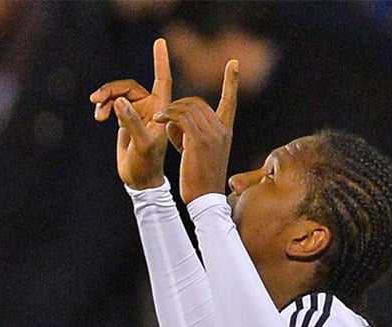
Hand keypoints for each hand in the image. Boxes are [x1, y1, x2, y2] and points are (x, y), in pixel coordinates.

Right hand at [90, 38, 173, 190]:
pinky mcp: (125, 118)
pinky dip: (104, 107)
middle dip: (112, 90)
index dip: (160, 60)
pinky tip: (99, 117)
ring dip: (106, 99)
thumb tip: (118, 101)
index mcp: (161, 109)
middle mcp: (151, 106)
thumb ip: (131, 121)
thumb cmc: (146, 164)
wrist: (139, 180)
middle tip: (96, 99)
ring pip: (118, 94)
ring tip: (97, 111)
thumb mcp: (141, 144)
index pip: (162, 79)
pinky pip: (112, 103)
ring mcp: (137, 112)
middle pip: (129, 86)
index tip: (159, 41)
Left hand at [154, 60, 238, 205]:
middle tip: (163, 115)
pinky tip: (157, 120)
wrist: (204, 199)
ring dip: (170, 110)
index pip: (230, 100)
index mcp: (225, 130)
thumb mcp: (197, 153)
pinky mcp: (198, 139)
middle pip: (198, 102)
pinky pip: (181, 116)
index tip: (234, 62)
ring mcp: (212, 133)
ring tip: (158, 118)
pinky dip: (167, 114)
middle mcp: (222, 128)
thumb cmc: (199, 180)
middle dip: (178, 105)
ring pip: (188, 106)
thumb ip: (187, 134)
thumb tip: (173, 123)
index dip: (232, 81)